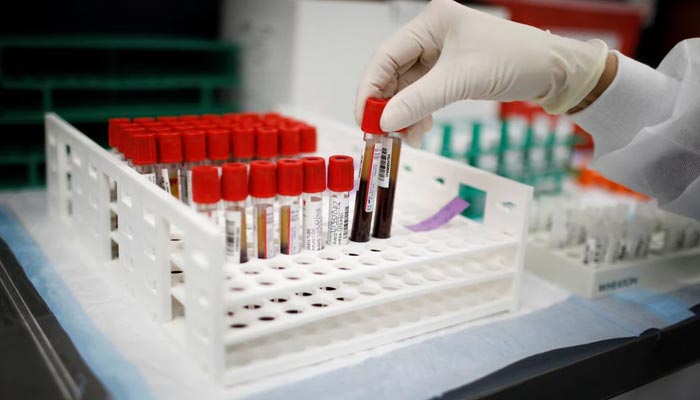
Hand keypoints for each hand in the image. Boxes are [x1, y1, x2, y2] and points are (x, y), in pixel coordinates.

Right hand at [355, 0, 608, 145]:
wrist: (554, 72)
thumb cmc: (518, 59)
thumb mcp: (461, 79)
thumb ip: (419, 100)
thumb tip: (384, 120)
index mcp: (431, 22)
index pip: (385, 56)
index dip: (370, 89)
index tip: (364, 117)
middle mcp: (432, 36)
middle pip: (393, 74)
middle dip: (386, 106)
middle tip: (378, 134)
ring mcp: (441, 55)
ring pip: (407, 88)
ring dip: (403, 114)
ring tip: (403, 138)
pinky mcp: (451, 73)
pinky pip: (423, 95)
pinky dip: (418, 114)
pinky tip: (419, 130)